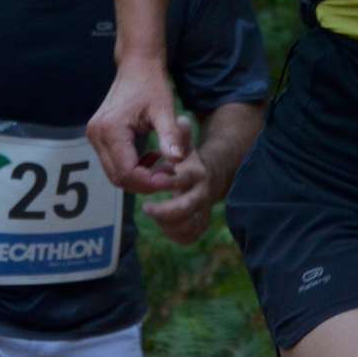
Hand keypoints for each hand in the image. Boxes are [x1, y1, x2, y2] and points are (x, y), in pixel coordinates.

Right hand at [87, 58, 187, 193]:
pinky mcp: (99, 136)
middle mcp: (96, 134)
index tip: (173, 178)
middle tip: (170, 176)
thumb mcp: (165, 109)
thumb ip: (170, 136)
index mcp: (110, 129)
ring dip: (140, 177)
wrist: (137, 65)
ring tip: (163, 167)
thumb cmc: (152, 84)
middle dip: (145, 183)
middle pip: (118, 177)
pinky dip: (133, 168)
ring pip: (115, 173)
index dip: (150, 182)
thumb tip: (178, 161)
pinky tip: (152, 158)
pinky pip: (114, 163)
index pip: (127, 172)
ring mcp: (94, 136)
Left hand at [139, 117, 217, 244]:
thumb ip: (181, 134)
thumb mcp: (185, 143)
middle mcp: (202, 193)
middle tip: (146, 208)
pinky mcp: (199, 223)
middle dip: (164, 212)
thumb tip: (182, 119)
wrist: (211, 174)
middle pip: (186, 210)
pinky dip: (175, 234)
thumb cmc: (189, 158)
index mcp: (197, 173)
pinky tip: (162, 223)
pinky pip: (189, 237)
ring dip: (168, 224)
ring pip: (189, 227)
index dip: (164, 182)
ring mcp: (202, 210)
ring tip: (153, 212)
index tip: (149, 182)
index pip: (182, 180)